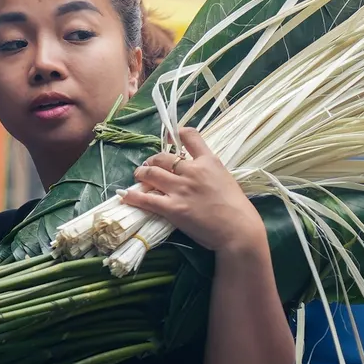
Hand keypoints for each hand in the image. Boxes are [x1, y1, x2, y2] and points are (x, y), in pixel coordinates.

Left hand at [123, 128, 266, 257]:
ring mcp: (180, 189)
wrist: (238, 230)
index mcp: (209, 161)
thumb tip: (196, 170)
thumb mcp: (226, 179)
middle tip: (149, 166)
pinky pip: (146, 199)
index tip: (169, 137)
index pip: (190, 136)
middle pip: (163, 157)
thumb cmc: (238, 208)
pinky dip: (132, 197)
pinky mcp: (172, 208)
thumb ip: (209, 171)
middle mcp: (192, 170)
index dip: (177, 133)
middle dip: (152, 160)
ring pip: (151, 174)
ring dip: (141, 174)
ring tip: (138, 176)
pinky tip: (125, 195)